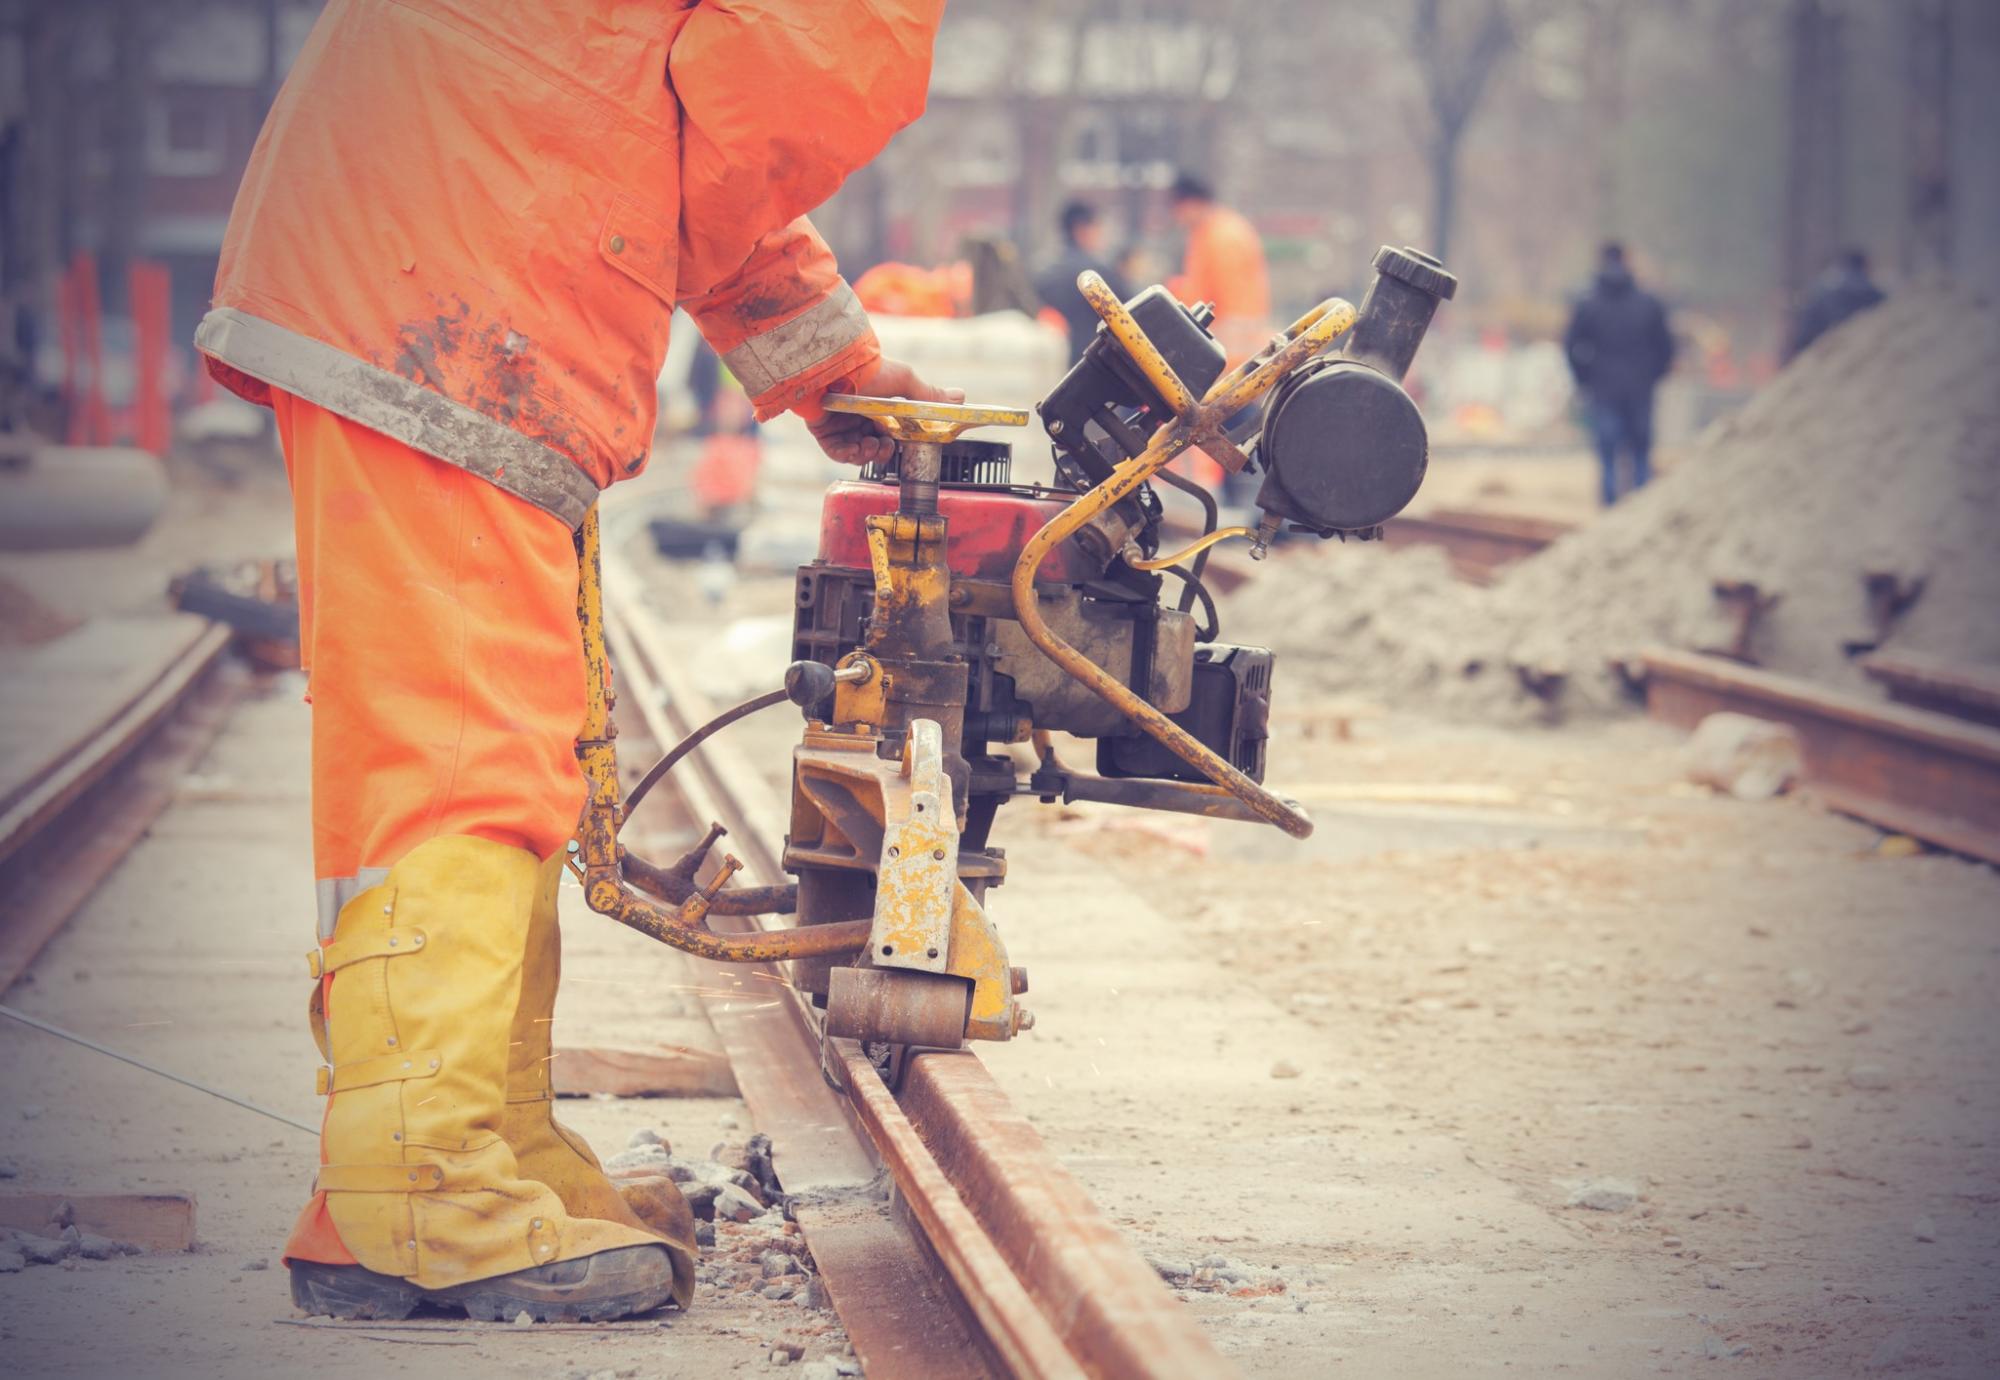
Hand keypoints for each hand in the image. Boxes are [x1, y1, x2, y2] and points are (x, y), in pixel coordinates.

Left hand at [807, 358, 964, 465]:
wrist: (839, 368)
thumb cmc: (872, 371)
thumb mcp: (905, 382)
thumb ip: (929, 395)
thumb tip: (961, 398)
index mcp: (876, 407)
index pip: (889, 433)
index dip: (898, 442)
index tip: (904, 443)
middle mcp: (858, 417)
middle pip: (874, 446)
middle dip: (884, 452)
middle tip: (887, 446)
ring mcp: (839, 425)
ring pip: (857, 453)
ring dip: (868, 454)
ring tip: (873, 445)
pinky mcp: (823, 432)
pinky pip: (837, 453)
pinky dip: (849, 455)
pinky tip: (858, 449)